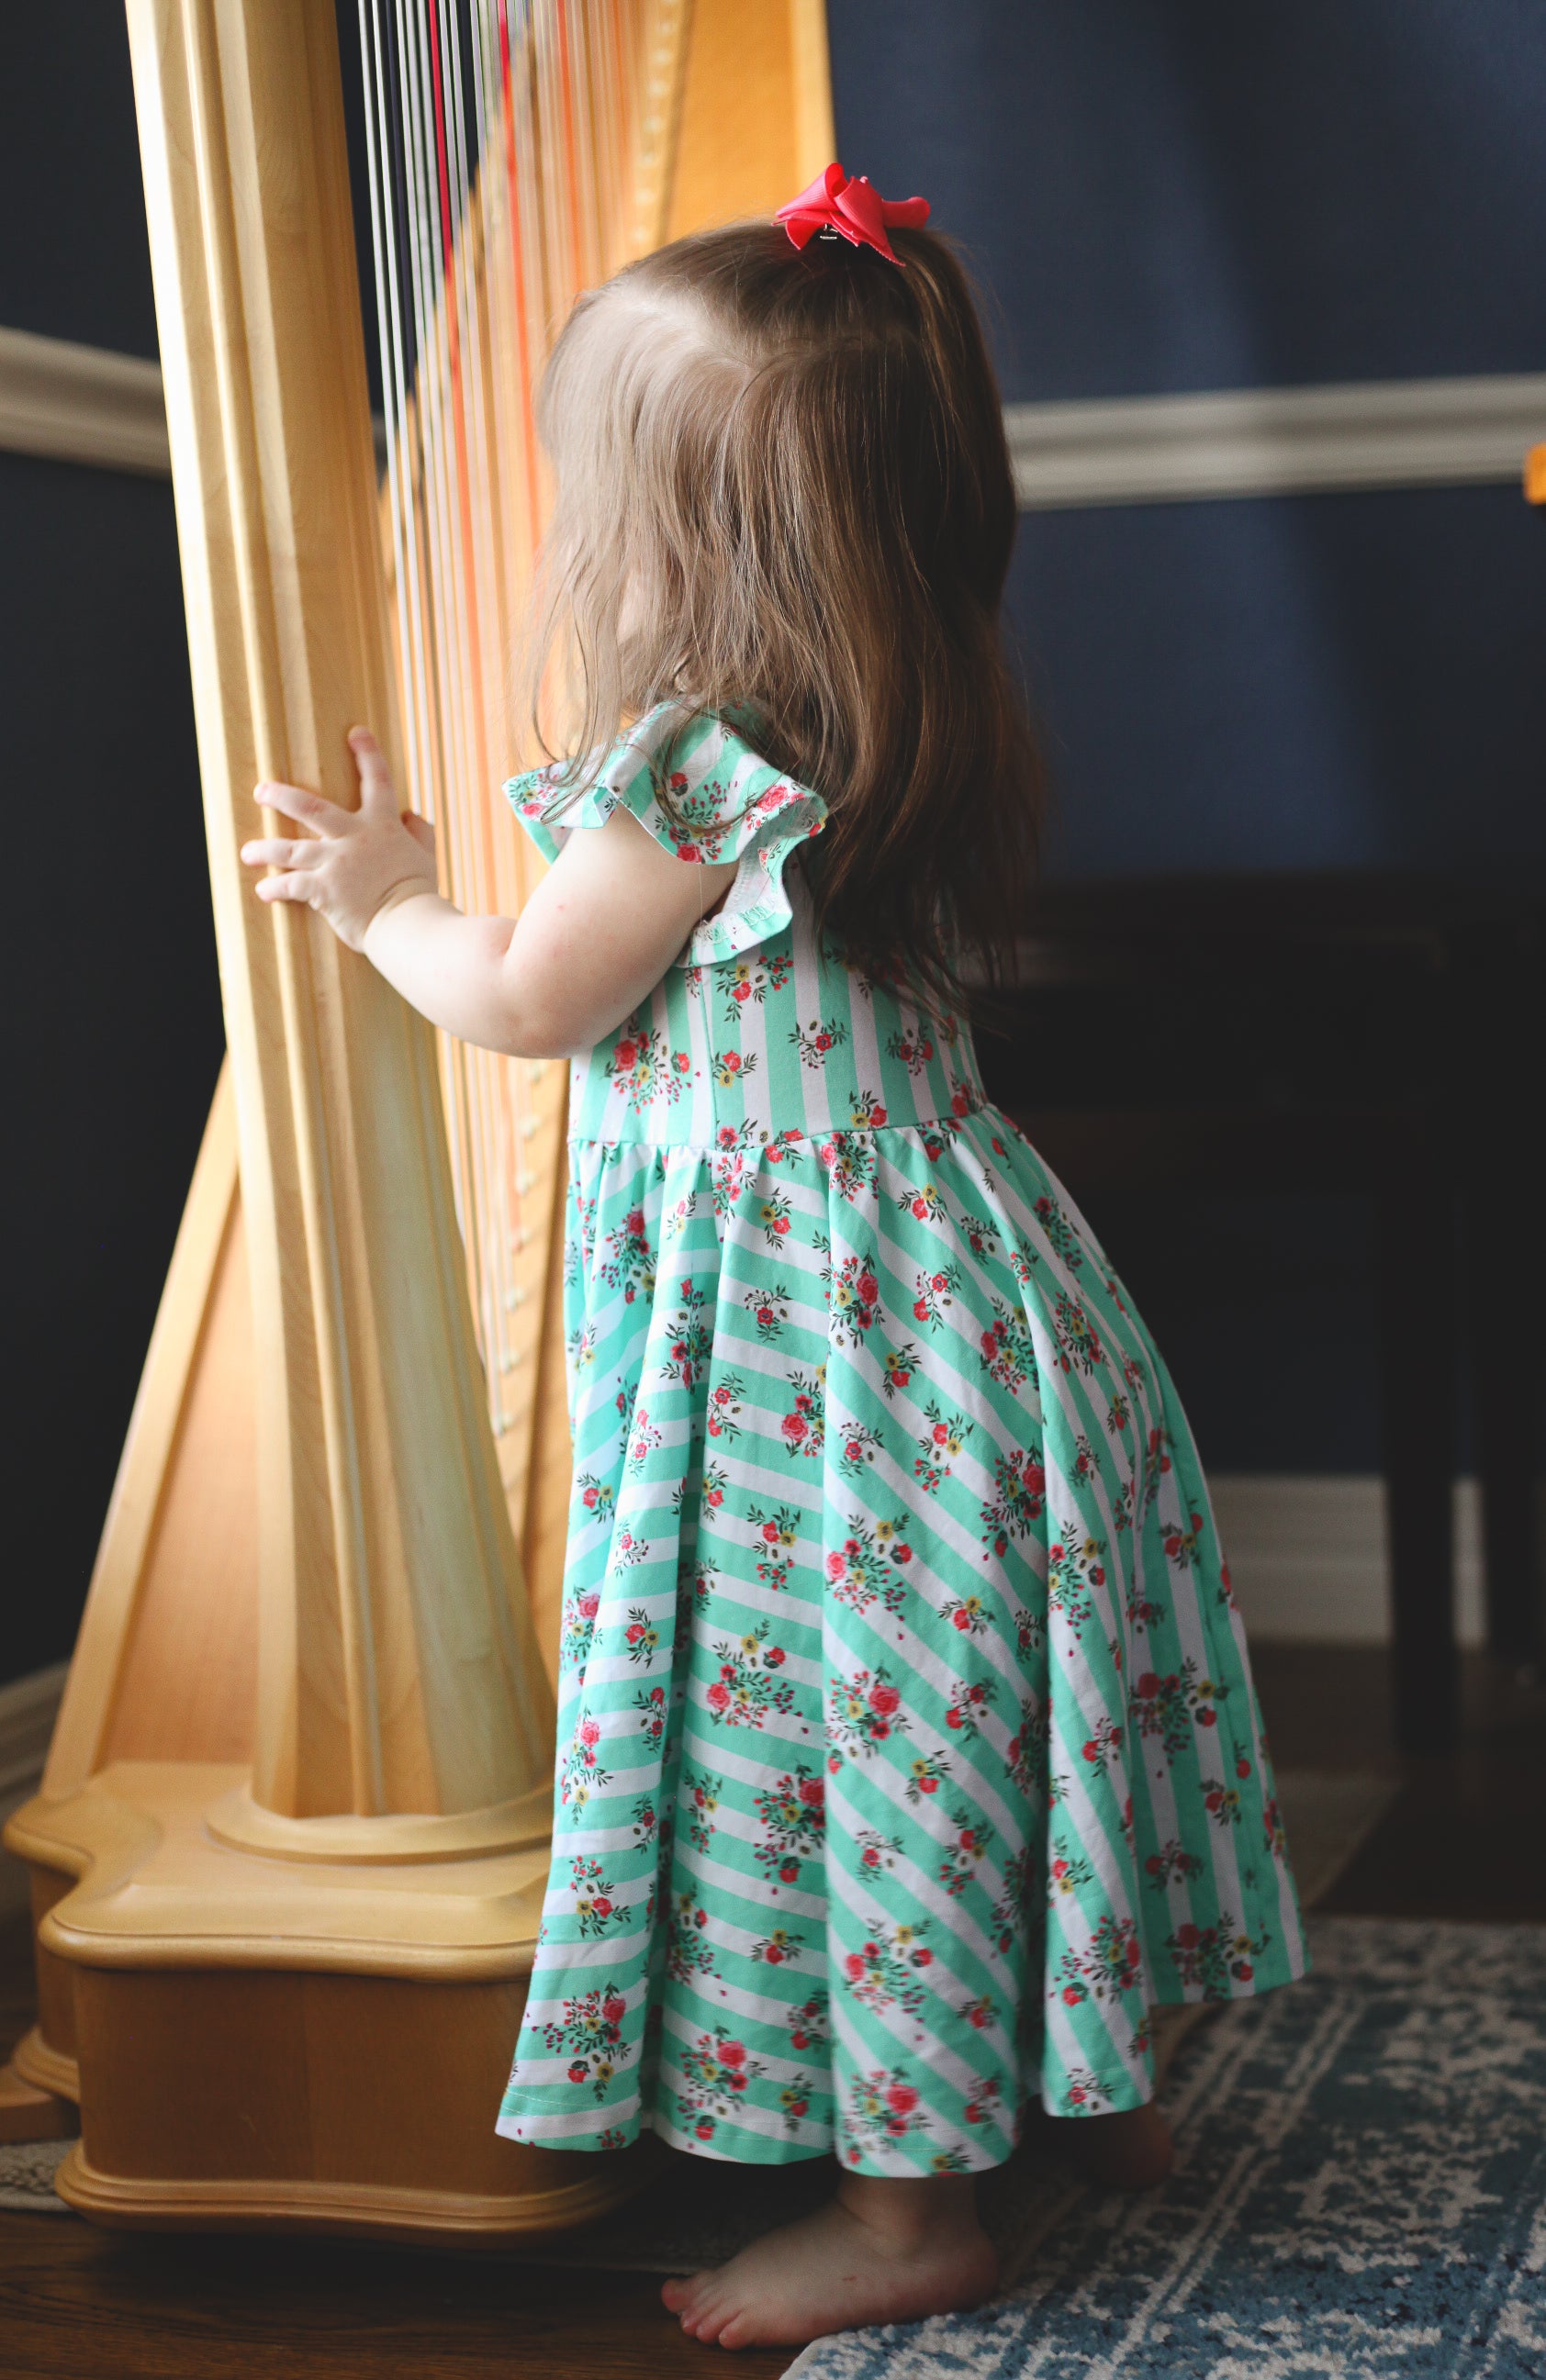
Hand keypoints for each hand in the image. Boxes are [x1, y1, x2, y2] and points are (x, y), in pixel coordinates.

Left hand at [240, 727, 437, 950]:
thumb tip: (413, 816)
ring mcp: (336, 863)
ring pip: (290, 849)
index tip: (356, 733)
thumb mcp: (426, 857)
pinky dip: (275, 889)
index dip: (368, 754)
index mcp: (383, 825)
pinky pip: (291, 886)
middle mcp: (355, 838)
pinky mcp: (324, 890)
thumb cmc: (420, 893)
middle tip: (261, 791)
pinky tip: (264, 892)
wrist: (409, 924)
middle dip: (281, 796)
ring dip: (265, 850)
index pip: (377, 781)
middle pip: (310, 807)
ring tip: (248, 852)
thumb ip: (419, 833)